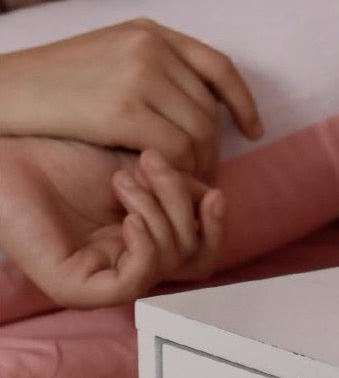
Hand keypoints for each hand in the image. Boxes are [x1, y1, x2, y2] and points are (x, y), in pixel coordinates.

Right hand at [0, 18, 261, 179]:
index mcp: (151, 31)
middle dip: (214, 146)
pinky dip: (178, 170)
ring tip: (188, 184)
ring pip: (197, 130)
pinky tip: (167, 183)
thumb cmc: (50, 83)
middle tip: (208, 175)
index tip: (253, 129)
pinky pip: (173, 148)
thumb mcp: (109, 55)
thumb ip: (153, 68)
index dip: (243, 101)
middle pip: (208, 107)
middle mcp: (152, 46)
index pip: (218, 66)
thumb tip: (197, 106)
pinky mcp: (120, 108)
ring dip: (199, 163)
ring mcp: (138, 74)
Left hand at [0, 137, 224, 308]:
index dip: (215, 222)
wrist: (17, 152)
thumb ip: (181, 179)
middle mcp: (131, 259)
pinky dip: (144, 248)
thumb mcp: (144, 163)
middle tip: (154, 164)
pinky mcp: (79, 289)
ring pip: (168, 263)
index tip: (214, 190)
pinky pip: (134, 283)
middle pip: (195, 256)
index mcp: (150, 232)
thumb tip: (215, 194)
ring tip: (124, 180)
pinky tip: (130, 218)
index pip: (201, 246)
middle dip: (183, 205)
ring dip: (158, 213)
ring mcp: (105, 276)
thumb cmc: (73, 151)